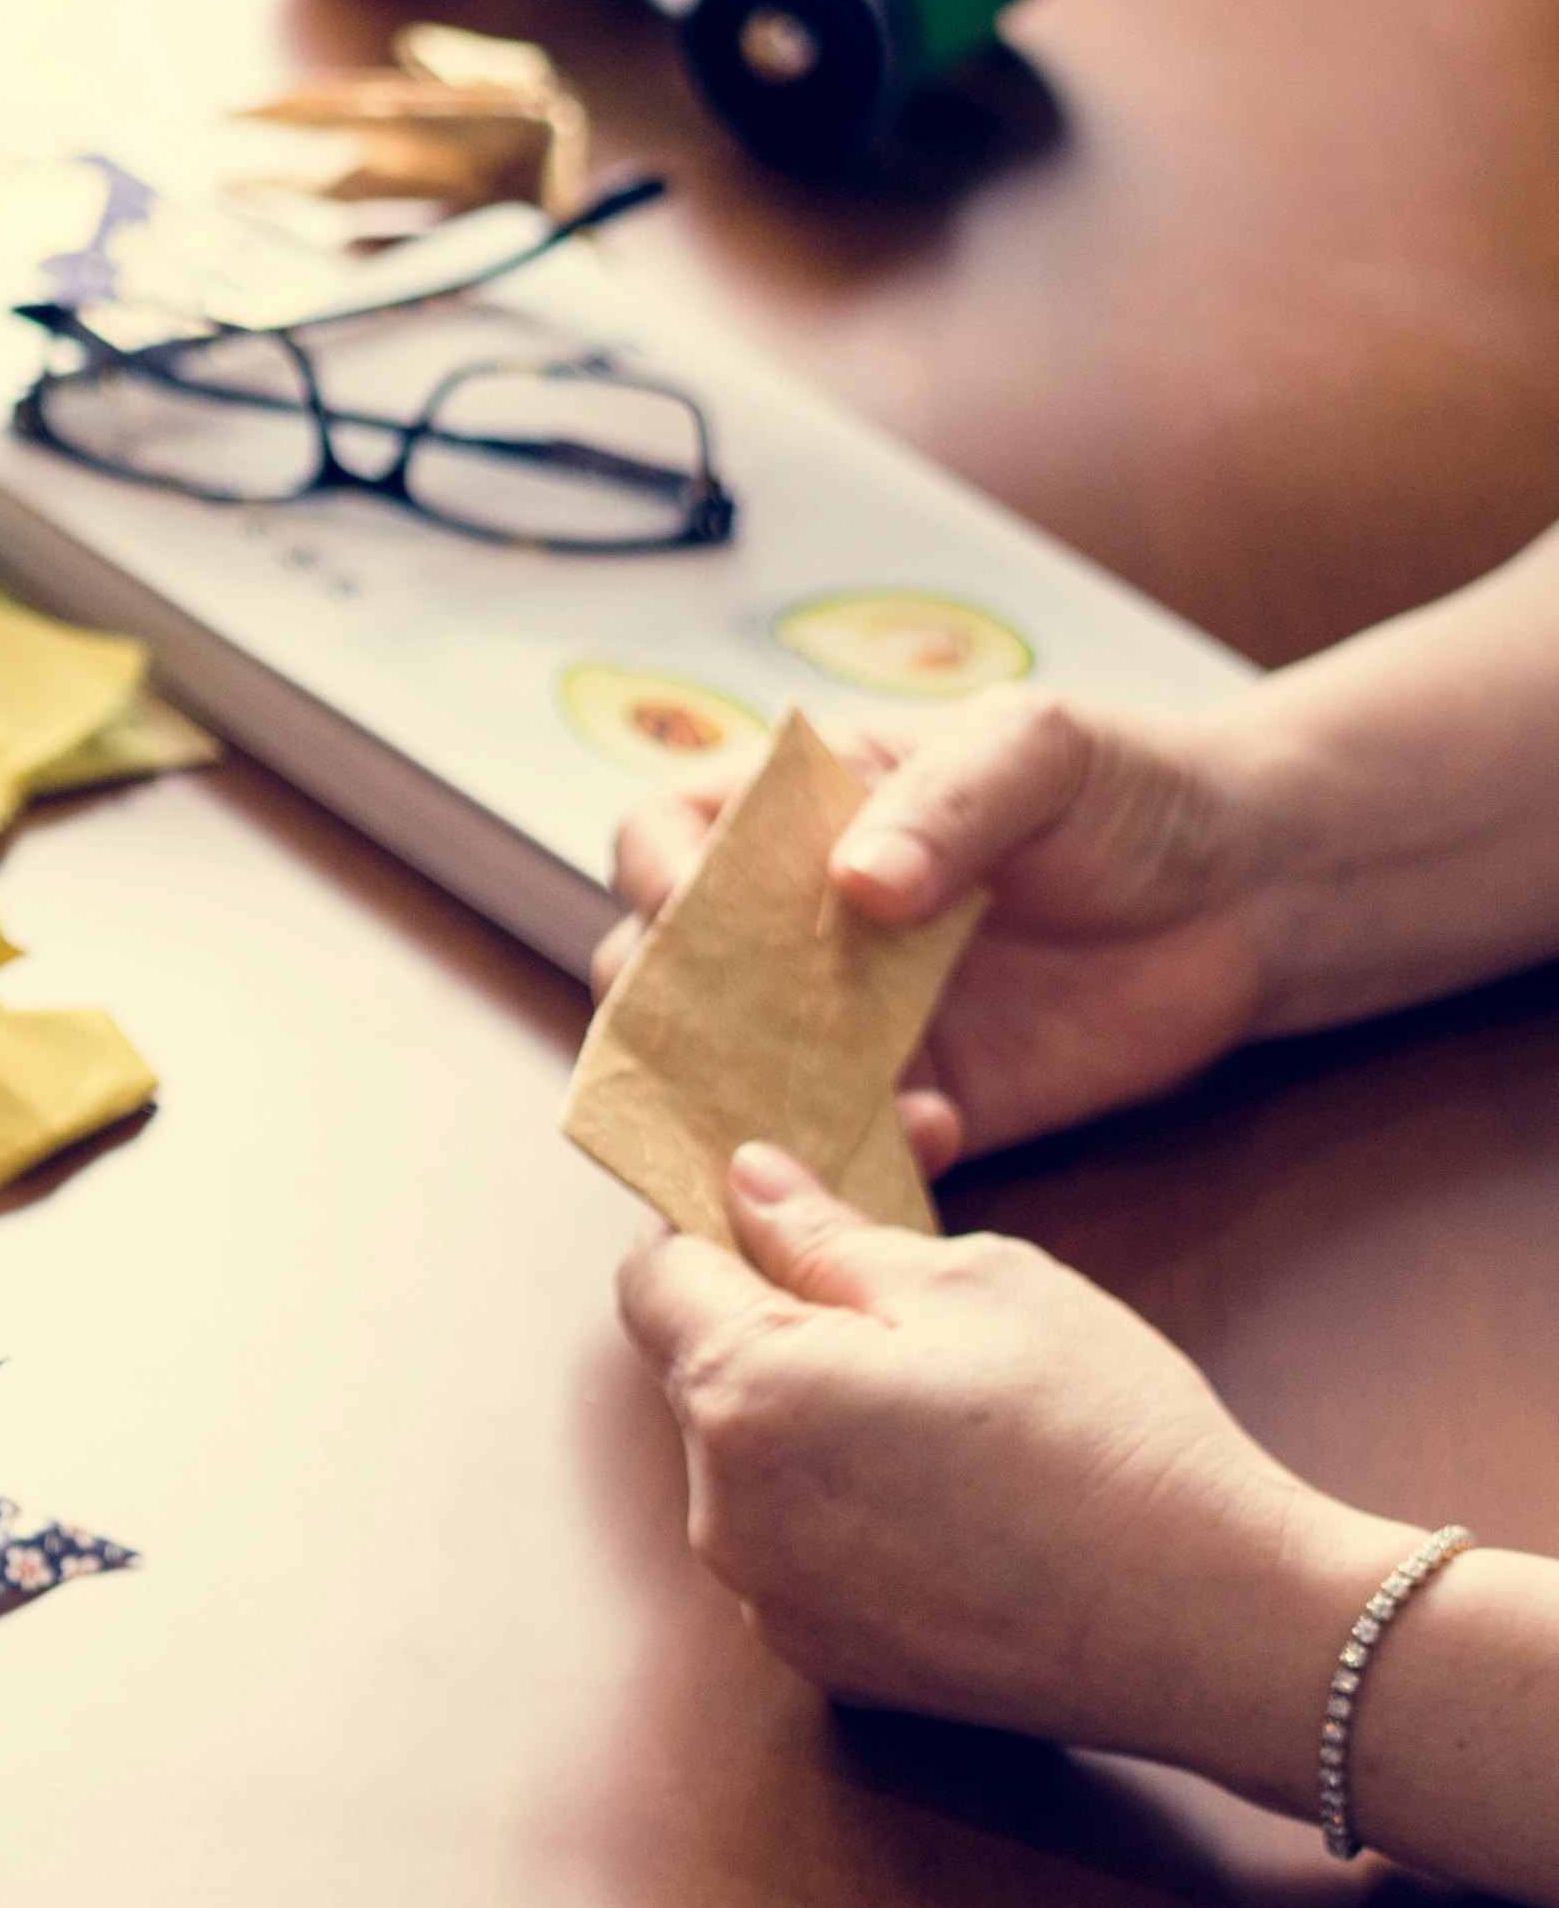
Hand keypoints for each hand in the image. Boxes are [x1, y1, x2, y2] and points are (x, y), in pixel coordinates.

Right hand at [599, 693, 1279, 1171]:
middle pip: (664, 977)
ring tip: (824, 1112)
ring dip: (754, 1106)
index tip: (686, 909)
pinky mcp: (913, 1102)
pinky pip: (844, 1149)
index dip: (655, 878)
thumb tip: (859, 882)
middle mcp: (795, 924)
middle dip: (677, 1020)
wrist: (1252, 891)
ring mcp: (844, 1022)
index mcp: (795, 813)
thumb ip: (945, 804)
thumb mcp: (1038, 749)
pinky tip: (936, 1131)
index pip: (664, 839)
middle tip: (735, 1042)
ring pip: (732, 1080)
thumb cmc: (1129, 788)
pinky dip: (859, 1158)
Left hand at [613, 1141, 1380, 1802]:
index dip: (706, 1229)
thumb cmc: (1107, 1432)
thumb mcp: (975, 1285)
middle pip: (701, 1376)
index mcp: (744, 1395)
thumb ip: (829, 1236)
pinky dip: (849, 1509)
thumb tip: (744, 1185)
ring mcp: (766, 1598)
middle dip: (776, 1322)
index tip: (779, 1212)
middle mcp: (722, 1509)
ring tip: (952, 1411)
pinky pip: (799, 1549)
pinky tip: (960, 1501)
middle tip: (907, 1304)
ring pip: (752, 1466)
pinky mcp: (822, 1658)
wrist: (1217, 1626)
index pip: (654, 1281)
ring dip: (813, 1420)